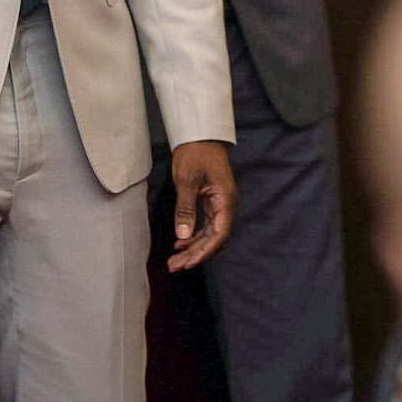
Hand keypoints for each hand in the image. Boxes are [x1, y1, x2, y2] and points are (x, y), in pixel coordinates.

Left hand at [168, 140, 235, 271]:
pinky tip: (180, 242)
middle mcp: (226, 205)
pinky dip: (194, 235)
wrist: (199, 135)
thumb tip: (183, 236)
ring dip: (194, 248)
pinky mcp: (211, 201)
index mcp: (225, 200)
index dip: (203, 251)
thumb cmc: (195, 154)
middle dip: (196, 254)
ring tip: (175, 260)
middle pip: (214, 238)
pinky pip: (205, 225)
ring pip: (209, 234)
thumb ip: (186, 209)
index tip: (187, 263)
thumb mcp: (187, 181)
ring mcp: (219, 203)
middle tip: (175, 266)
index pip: (219, 235)